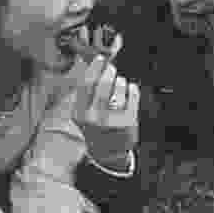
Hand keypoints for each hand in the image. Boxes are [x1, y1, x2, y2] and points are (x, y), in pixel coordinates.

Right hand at [72, 32, 139, 165]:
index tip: (100, 59)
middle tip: (111, 67)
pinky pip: (133, 96)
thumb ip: (83, 89)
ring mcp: (113, 121)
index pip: (86, 83)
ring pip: (119, 88)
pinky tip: (128, 89)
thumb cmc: (94, 127)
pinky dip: (131, 88)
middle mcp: (95, 118)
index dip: (94, 67)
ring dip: (120, 80)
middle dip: (108, 71)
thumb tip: (86, 61)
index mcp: (80, 114)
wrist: (107, 153)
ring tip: (118, 83)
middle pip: (102, 84)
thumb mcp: (82, 112)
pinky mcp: (129, 122)